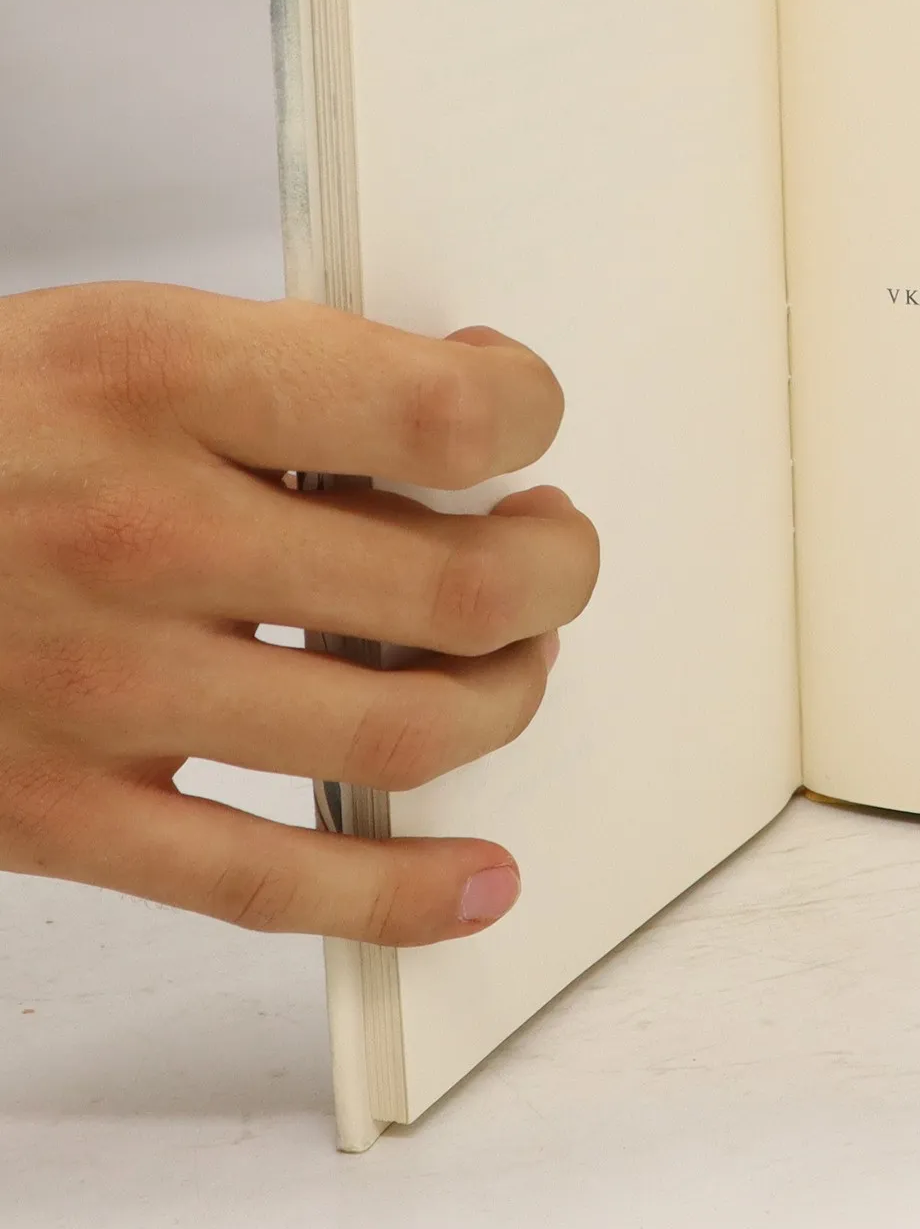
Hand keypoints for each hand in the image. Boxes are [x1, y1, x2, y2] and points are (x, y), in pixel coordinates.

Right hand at [0, 285, 597, 943]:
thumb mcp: (117, 334)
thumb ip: (290, 371)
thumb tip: (467, 411)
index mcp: (156, 381)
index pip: (435, 414)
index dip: (527, 413)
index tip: (529, 421)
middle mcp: (135, 533)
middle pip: (449, 589)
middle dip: (551, 571)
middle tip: (553, 552)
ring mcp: (98, 685)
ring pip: (396, 734)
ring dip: (505, 699)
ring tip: (512, 661)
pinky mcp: (57, 811)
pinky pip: (266, 880)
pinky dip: (401, 895)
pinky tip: (477, 880)